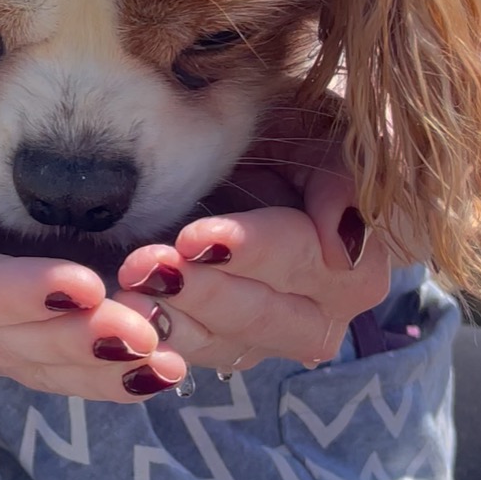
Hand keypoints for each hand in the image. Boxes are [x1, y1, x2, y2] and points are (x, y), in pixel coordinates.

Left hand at [115, 122, 391, 375]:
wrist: (255, 146)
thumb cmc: (294, 127)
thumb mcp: (320, 128)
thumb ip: (340, 175)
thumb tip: (342, 232)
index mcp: (357, 260)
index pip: (305, 259)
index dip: (252, 250)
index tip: (196, 238)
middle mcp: (324, 312)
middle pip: (264, 313)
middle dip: (203, 290)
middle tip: (146, 265)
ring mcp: (273, 337)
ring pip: (224, 342)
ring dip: (172, 318)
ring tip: (128, 289)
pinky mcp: (228, 345)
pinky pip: (192, 352)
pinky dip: (157, 335)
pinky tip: (123, 313)